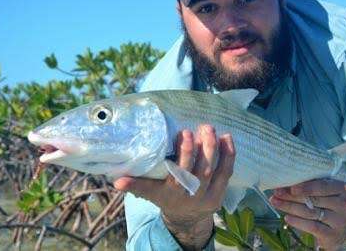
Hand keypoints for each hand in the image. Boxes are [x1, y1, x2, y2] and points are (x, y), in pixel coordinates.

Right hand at [114, 124, 235, 249]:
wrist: (187, 218)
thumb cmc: (166, 196)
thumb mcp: (150, 193)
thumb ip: (136, 185)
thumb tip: (116, 180)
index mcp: (171, 193)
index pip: (176, 174)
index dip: (182, 154)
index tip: (182, 133)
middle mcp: (189, 195)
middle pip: (196, 172)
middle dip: (198, 148)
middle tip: (198, 127)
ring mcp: (207, 195)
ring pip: (212, 171)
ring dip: (213, 148)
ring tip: (210, 129)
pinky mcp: (220, 193)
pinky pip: (226, 173)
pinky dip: (228, 155)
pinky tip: (227, 138)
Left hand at [270, 179, 345, 250]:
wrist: (345, 227)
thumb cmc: (330, 204)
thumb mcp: (327, 192)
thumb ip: (312, 186)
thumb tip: (286, 181)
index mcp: (342, 188)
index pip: (323, 186)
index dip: (306, 187)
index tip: (291, 187)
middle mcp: (344, 204)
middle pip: (313, 199)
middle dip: (291, 196)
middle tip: (276, 192)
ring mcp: (339, 220)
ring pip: (310, 212)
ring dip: (289, 207)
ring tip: (275, 202)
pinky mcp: (332, 234)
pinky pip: (312, 226)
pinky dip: (297, 222)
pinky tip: (286, 217)